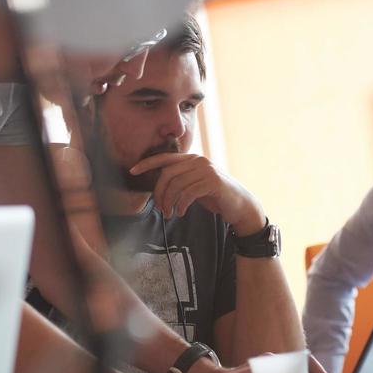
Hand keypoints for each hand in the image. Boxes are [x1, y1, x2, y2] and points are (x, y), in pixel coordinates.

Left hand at [130, 153, 264, 232]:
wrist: (240, 206)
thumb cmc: (215, 197)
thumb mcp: (194, 186)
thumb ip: (180, 182)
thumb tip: (158, 188)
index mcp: (192, 159)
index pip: (165, 158)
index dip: (147, 163)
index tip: (132, 170)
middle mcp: (198, 161)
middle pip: (167, 173)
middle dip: (160, 193)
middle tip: (161, 209)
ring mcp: (206, 170)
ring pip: (177, 184)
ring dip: (169, 202)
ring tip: (170, 214)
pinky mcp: (213, 182)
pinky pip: (188, 193)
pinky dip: (181, 205)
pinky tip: (181, 213)